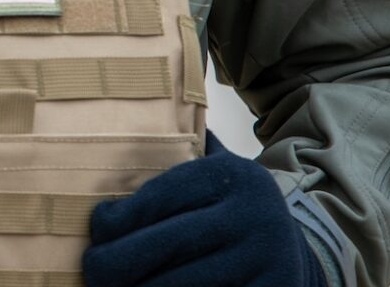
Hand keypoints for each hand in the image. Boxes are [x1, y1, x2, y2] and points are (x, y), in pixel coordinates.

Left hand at [83, 132, 325, 286]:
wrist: (296, 255)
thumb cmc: (233, 211)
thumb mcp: (221, 172)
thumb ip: (184, 150)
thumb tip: (119, 119)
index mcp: (234, 177)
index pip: (160, 197)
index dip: (118, 218)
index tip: (96, 231)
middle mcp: (254, 215)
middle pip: (164, 245)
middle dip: (116, 263)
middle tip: (93, 271)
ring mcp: (265, 260)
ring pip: (178, 284)